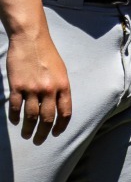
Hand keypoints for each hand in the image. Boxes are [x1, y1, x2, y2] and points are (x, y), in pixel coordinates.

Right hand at [7, 26, 70, 142]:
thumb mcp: (61, 71)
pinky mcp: (17, 86)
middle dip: (43, 133)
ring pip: (31, 116)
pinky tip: (15, 121)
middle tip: (39, 141)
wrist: (30, 39)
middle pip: (47, 119)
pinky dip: (15, 117)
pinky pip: (15, 107)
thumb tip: (58, 107)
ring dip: (28, 129)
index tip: (55, 133)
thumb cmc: (47, 54)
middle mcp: (49, 90)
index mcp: (63, 86)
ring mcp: (32, 89)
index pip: (65, 113)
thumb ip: (60, 89)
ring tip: (26, 135)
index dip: (60, 126)